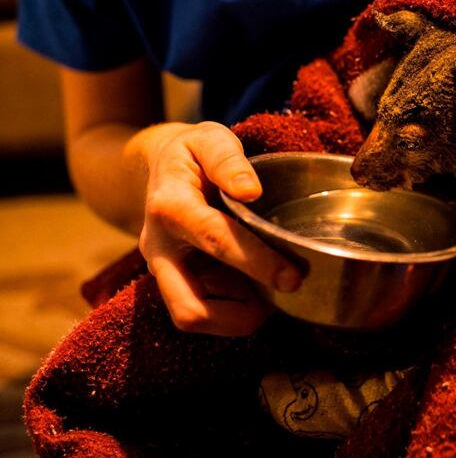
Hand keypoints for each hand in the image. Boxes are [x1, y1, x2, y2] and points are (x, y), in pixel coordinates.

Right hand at [138, 121, 302, 336]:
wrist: (160, 168)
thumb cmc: (193, 154)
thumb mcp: (208, 139)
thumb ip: (228, 160)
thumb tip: (250, 191)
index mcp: (170, 208)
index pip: (216, 241)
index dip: (257, 262)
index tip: (293, 277)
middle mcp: (159, 248)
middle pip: (189, 308)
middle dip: (238, 317)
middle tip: (281, 299)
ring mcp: (163, 270)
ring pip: (192, 318)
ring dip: (236, 318)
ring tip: (270, 293)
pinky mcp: (173, 282)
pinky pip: (201, 310)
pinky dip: (232, 310)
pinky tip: (255, 288)